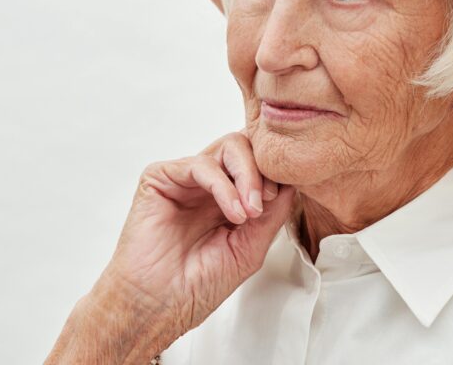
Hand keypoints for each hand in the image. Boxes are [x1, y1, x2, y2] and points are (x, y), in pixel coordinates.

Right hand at [97, 131, 295, 338]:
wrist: (159, 305)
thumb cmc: (198, 285)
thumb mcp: (251, 247)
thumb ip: (272, 213)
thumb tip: (293, 181)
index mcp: (230, 197)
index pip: (261, 162)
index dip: (278, 173)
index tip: (284, 198)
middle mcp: (209, 183)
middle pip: (248, 146)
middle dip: (265, 169)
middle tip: (268, 201)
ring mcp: (186, 178)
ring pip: (229, 147)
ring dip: (248, 176)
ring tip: (250, 211)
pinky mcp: (160, 178)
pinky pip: (201, 164)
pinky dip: (224, 186)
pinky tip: (234, 213)